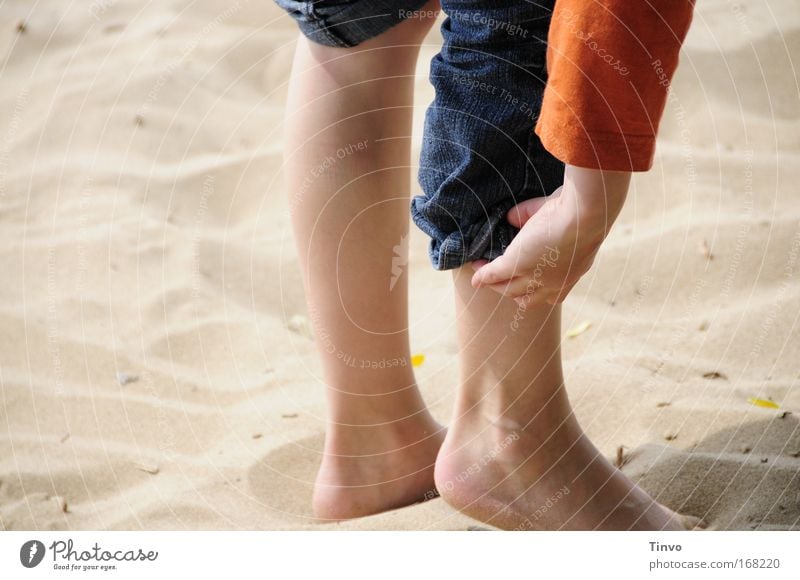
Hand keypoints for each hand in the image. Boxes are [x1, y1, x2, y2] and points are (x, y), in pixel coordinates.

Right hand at [470, 165, 630, 305]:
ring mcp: (534, 276)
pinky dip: (482, 276)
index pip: (549, 294)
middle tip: (497, 280)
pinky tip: (474, 274)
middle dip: (509, 290)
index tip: (523, 280)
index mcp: (570, 275)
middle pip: (525, 297)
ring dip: (493, 283)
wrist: (585, 213)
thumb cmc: (582, 210)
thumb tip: (512, 218)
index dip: (534, 291)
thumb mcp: (561, 219)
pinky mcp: (517, 264)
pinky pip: (493, 274)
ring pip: (507, 289)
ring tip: (482, 273)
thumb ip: (534, 216)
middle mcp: (553, 283)